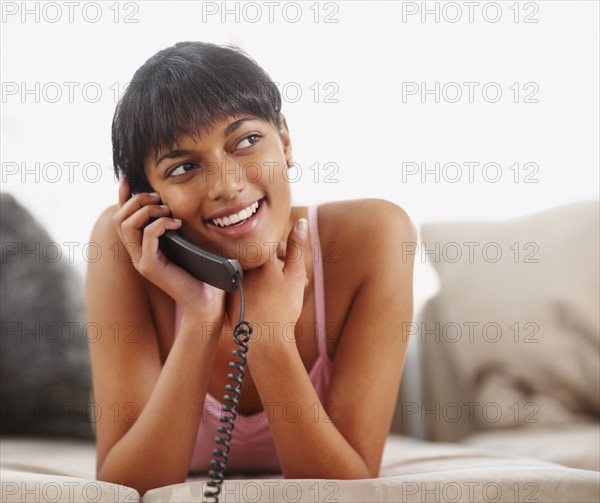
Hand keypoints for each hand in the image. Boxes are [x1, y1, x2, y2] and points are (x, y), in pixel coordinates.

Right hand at [112, 178, 225, 323]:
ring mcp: (141, 261)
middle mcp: (136, 254)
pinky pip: (147, 236)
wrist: (205, 300)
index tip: (127, 180)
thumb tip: (173, 204)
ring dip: (146, 210)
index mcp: (141, 247)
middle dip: (137, 200)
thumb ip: (174, 228)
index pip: (122, 219)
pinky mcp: (151, 267)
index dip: (122, 198)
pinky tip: (176, 223)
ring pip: (127, 225)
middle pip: (120, 218)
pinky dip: (160, 224)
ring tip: (166, 210)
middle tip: (159, 198)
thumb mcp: (185, 244)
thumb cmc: (199, 272)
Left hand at [226, 218, 308, 338]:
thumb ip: (297, 246)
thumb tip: (301, 221)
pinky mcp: (226, 293)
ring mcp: (232, 279)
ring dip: (265, 276)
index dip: (283, 251)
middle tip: (288, 280)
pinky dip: (253, 287)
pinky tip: (264, 301)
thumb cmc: (283, 307)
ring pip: (251, 269)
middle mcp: (241, 265)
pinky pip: (241, 282)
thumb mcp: (295, 274)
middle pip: (259, 256)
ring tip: (279, 293)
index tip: (289, 263)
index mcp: (257, 257)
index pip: (269, 242)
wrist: (266, 338)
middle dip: (275, 263)